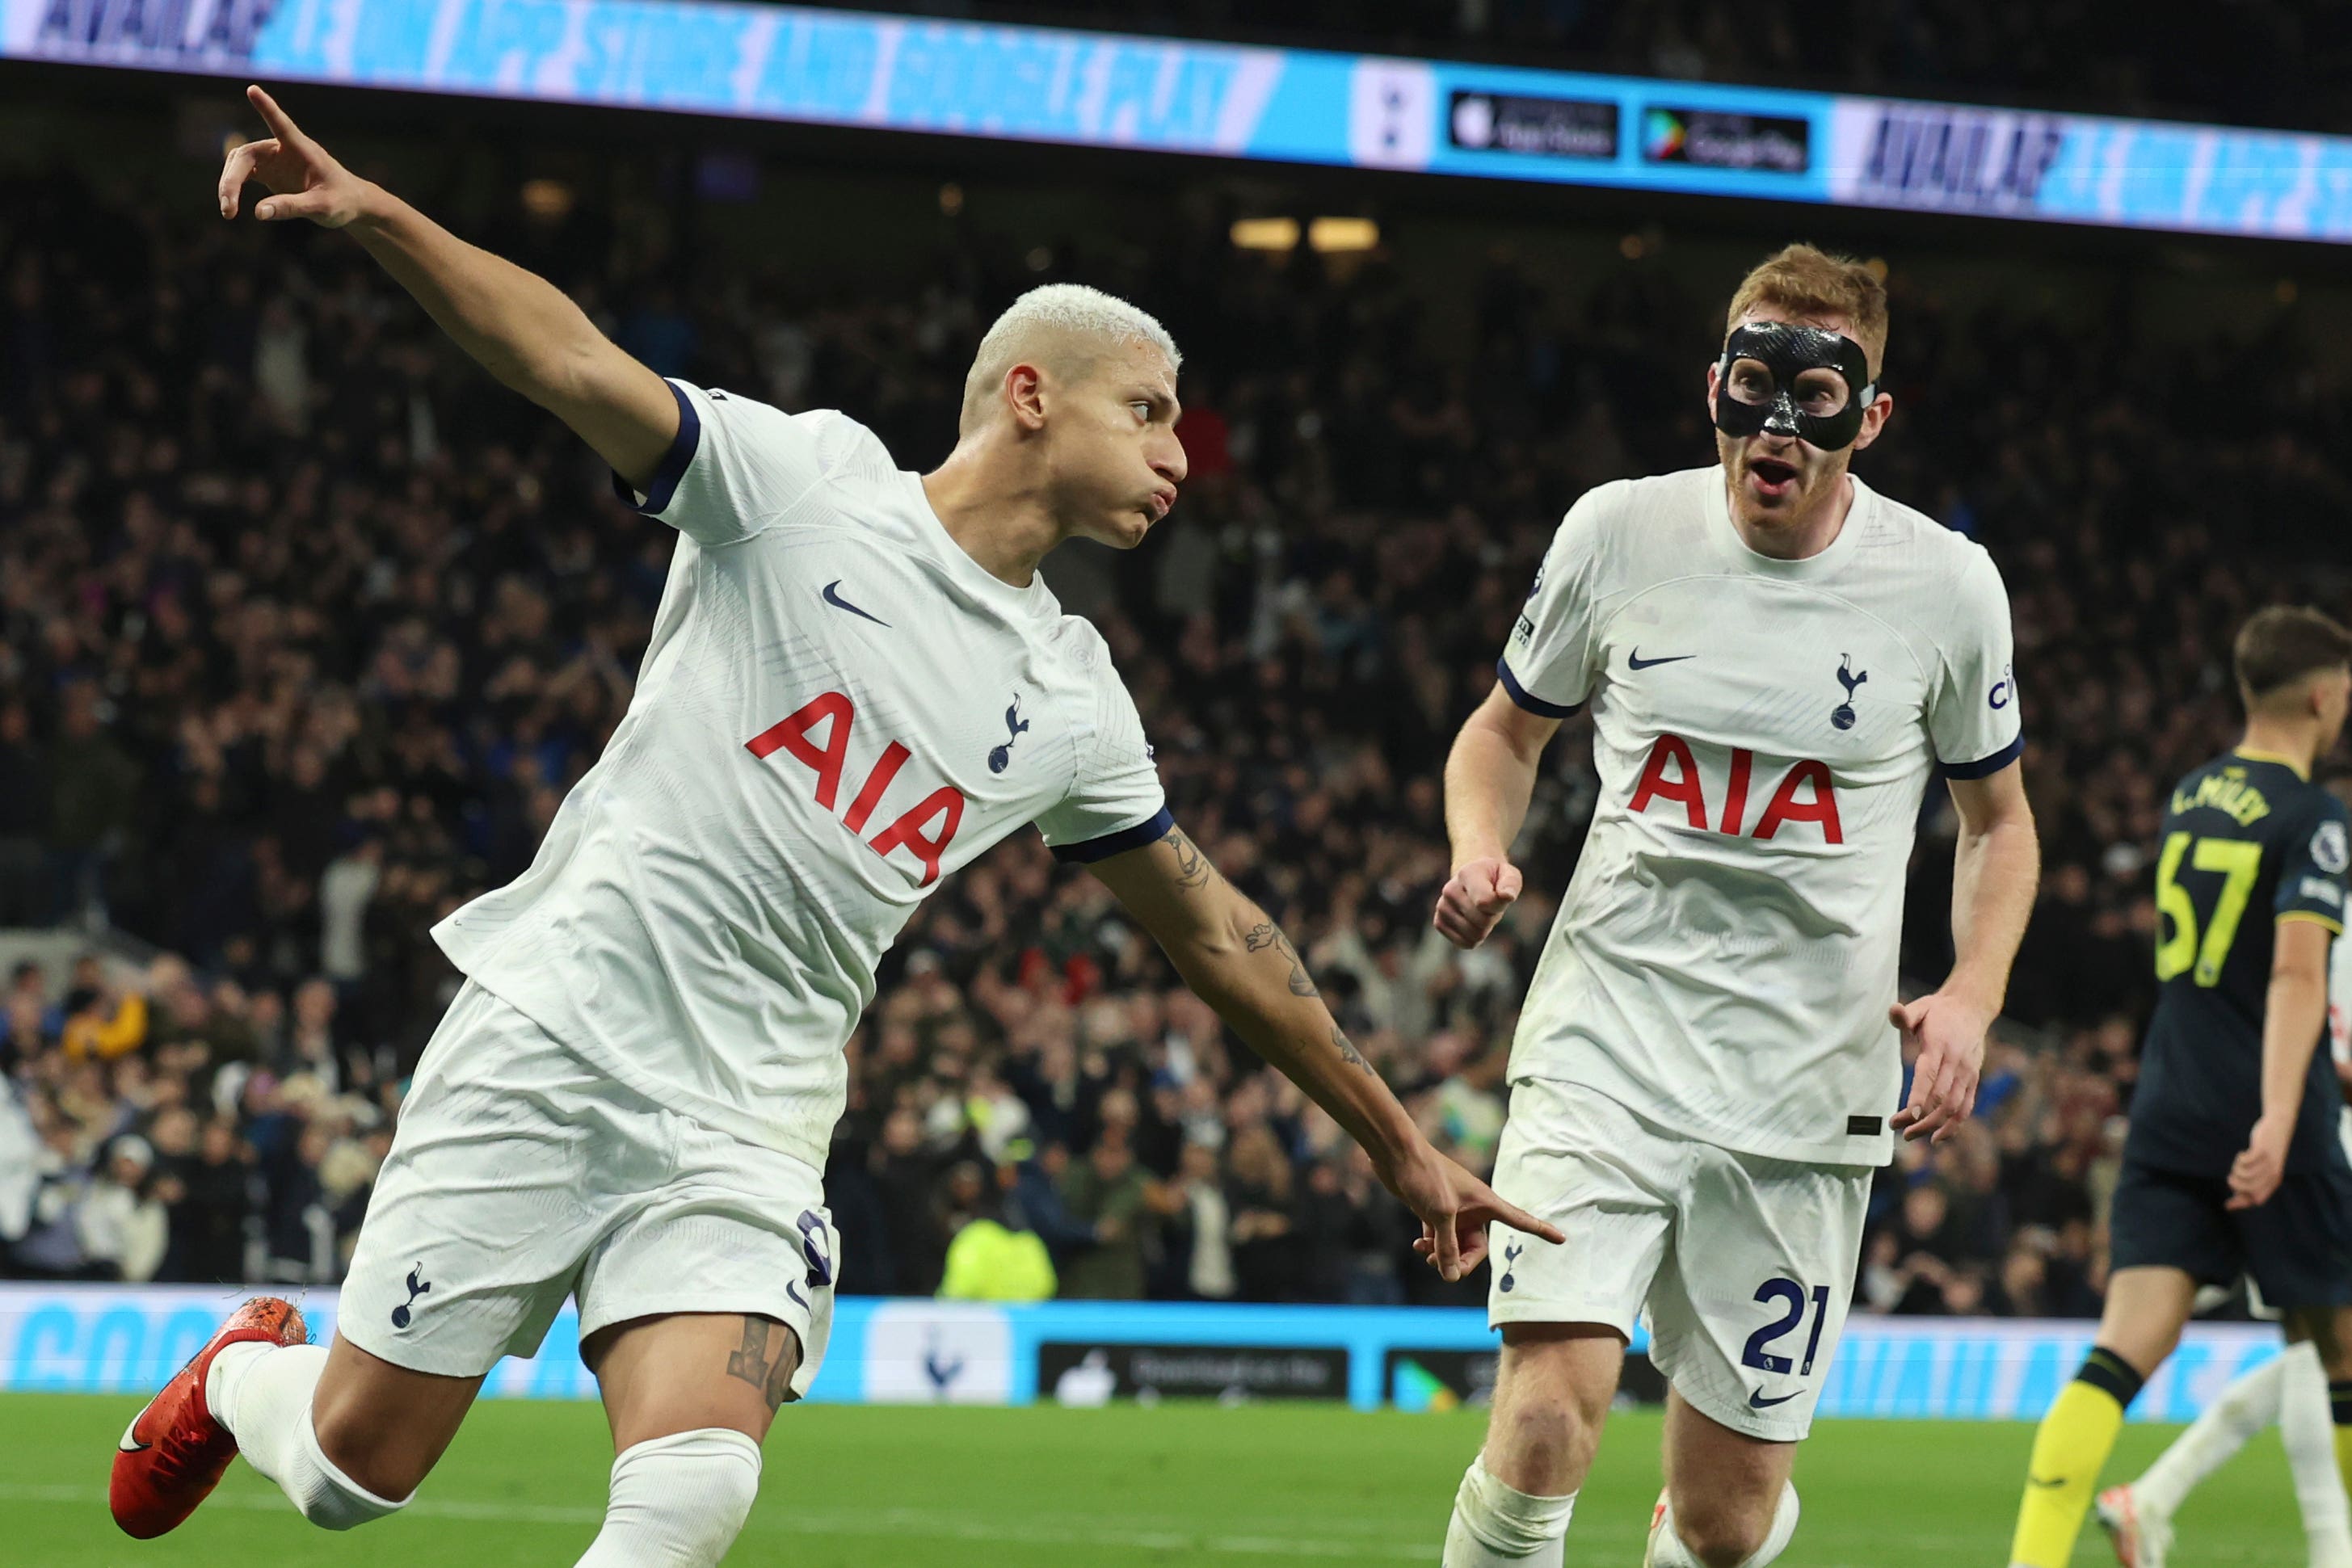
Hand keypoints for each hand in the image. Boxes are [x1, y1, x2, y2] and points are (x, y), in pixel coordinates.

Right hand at [218, 85, 374, 228]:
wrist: (350, 204)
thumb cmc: (342, 201)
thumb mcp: (321, 208)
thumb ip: (292, 207)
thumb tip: (258, 212)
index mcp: (302, 149)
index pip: (282, 124)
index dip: (267, 108)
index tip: (253, 89)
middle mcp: (284, 149)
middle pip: (247, 154)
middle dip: (232, 179)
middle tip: (227, 207)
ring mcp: (274, 159)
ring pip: (240, 163)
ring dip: (229, 184)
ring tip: (228, 212)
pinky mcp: (269, 172)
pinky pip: (243, 174)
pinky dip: (233, 188)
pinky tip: (230, 208)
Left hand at [1382, 1140, 1562, 1282]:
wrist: (1397, 1154)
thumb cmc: (1425, 1175)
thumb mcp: (1440, 1214)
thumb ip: (1447, 1247)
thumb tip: (1452, 1277)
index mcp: (1486, 1202)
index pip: (1520, 1220)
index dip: (1541, 1230)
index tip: (1562, 1238)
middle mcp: (1473, 1208)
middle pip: (1478, 1247)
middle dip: (1462, 1260)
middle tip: (1441, 1265)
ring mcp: (1454, 1210)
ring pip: (1457, 1245)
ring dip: (1443, 1255)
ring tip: (1426, 1254)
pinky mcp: (1435, 1211)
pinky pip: (1440, 1239)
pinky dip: (1431, 1246)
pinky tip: (1418, 1245)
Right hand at [1433, 857, 1522, 948]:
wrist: (1472, 880)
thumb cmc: (1495, 878)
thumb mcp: (1509, 874)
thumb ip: (1510, 883)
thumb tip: (1507, 896)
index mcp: (1467, 874)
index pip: (1485, 902)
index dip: (1499, 906)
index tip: (1502, 896)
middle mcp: (1450, 890)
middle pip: (1482, 921)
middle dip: (1494, 917)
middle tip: (1492, 905)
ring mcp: (1442, 907)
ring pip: (1475, 935)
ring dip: (1485, 928)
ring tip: (1482, 912)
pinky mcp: (1439, 922)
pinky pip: (1466, 943)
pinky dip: (1475, 938)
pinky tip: (1473, 922)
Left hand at [1887, 991, 1989, 1143]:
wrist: (1972, 1008)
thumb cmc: (1939, 1012)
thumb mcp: (1921, 1007)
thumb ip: (1905, 1015)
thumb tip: (1894, 1010)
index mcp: (1939, 1045)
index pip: (1929, 1076)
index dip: (1918, 1098)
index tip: (1906, 1116)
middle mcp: (1956, 1062)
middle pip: (1940, 1098)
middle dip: (1919, 1118)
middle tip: (1896, 1128)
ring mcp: (1967, 1073)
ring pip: (1954, 1108)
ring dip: (1933, 1126)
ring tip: (1910, 1135)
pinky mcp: (1974, 1080)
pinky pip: (1966, 1108)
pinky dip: (1954, 1126)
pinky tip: (1936, 1137)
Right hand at [2228, 1115, 2291, 1209]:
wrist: (2278, 1127)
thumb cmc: (2266, 1150)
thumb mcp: (2261, 1169)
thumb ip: (2250, 1184)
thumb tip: (2232, 1200)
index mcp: (2273, 1182)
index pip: (2257, 1199)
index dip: (2241, 1202)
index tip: (2227, 1205)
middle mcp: (2273, 1175)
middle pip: (2248, 1189)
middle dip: (2235, 1184)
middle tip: (2231, 1176)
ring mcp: (2268, 1163)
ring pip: (2245, 1174)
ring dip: (2236, 1169)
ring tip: (2238, 1162)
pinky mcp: (2262, 1151)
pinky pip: (2245, 1161)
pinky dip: (2240, 1158)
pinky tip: (2242, 1154)